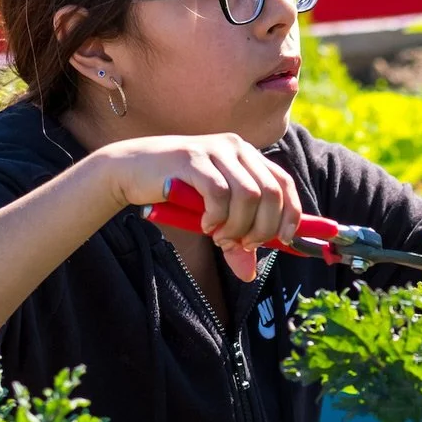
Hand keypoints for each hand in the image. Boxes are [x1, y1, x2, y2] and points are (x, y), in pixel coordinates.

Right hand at [93, 132, 303, 278]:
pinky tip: (205, 225)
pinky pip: (219, 194)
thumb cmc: (175, 191)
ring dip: (238, 225)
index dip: (290, 214)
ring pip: (248, 195)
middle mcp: (236, 148)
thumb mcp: (212, 215)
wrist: (130, 169)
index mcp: (248, 156)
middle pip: (271, 193)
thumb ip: (234, 237)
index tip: (284, 240)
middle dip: (262, 227)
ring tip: (220, 238)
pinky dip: (217, 217)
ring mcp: (215, 150)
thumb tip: (249, 274)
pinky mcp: (192, 158)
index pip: (284, 183)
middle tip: (244, 244)